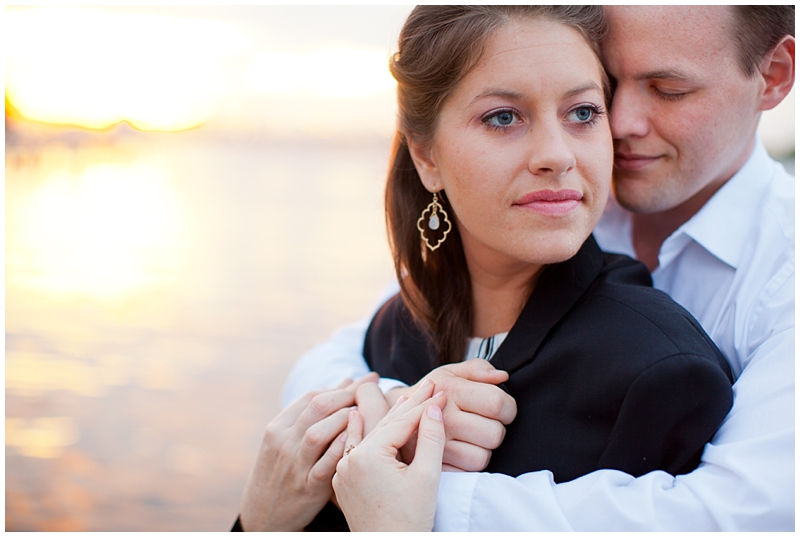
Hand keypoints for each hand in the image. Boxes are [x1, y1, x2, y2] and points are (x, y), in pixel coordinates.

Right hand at [239, 374, 376, 530]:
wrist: (263, 516)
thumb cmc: (283, 472)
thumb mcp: (288, 440)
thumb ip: (315, 413)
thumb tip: (347, 381)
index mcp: (277, 428)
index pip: (312, 396)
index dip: (341, 386)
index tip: (364, 379)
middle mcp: (283, 443)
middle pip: (317, 407)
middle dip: (349, 393)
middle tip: (373, 386)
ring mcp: (294, 465)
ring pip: (318, 432)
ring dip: (345, 417)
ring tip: (366, 411)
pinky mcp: (307, 487)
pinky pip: (325, 463)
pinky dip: (341, 448)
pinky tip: (357, 438)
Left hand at [333, 380, 446, 531]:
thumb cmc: (410, 521)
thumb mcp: (427, 477)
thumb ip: (431, 439)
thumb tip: (434, 408)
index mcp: (369, 456)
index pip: (403, 422)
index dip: (425, 404)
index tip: (442, 389)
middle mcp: (350, 459)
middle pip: (385, 424)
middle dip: (409, 404)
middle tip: (429, 385)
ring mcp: (343, 470)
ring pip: (369, 434)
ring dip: (387, 416)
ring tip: (405, 395)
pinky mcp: (342, 481)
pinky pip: (354, 448)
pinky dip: (362, 432)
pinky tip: (359, 414)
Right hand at [388, 360, 516, 470]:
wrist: (397, 417)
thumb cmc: (432, 393)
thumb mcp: (450, 372)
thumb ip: (478, 369)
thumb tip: (502, 377)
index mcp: (450, 390)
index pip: (498, 404)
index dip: (508, 407)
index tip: (501, 408)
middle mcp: (443, 418)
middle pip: (494, 434)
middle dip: (497, 428)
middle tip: (485, 422)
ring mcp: (437, 445)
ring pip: (483, 457)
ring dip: (484, 448)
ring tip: (473, 436)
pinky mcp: (435, 465)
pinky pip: (469, 471)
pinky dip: (470, 461)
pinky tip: (463, 448)